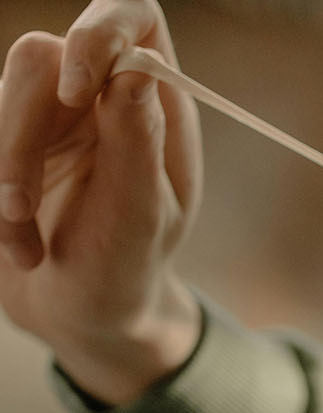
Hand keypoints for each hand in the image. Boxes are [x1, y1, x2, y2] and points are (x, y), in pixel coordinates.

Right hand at [0, 0, 202, 405]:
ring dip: (1, 180)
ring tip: (26, 247)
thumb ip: (138, 143)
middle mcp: (96, 94)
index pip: (134, 16)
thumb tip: (136, 69)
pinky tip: (15, 246)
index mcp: (152, 104)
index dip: (101, 29)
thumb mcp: (142, 217)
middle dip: (19, 140)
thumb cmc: (128, 269)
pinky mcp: (2, 139)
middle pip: (36, 57)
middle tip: (20, 210)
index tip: (74, 88)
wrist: (85, 316)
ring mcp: (42, 113)